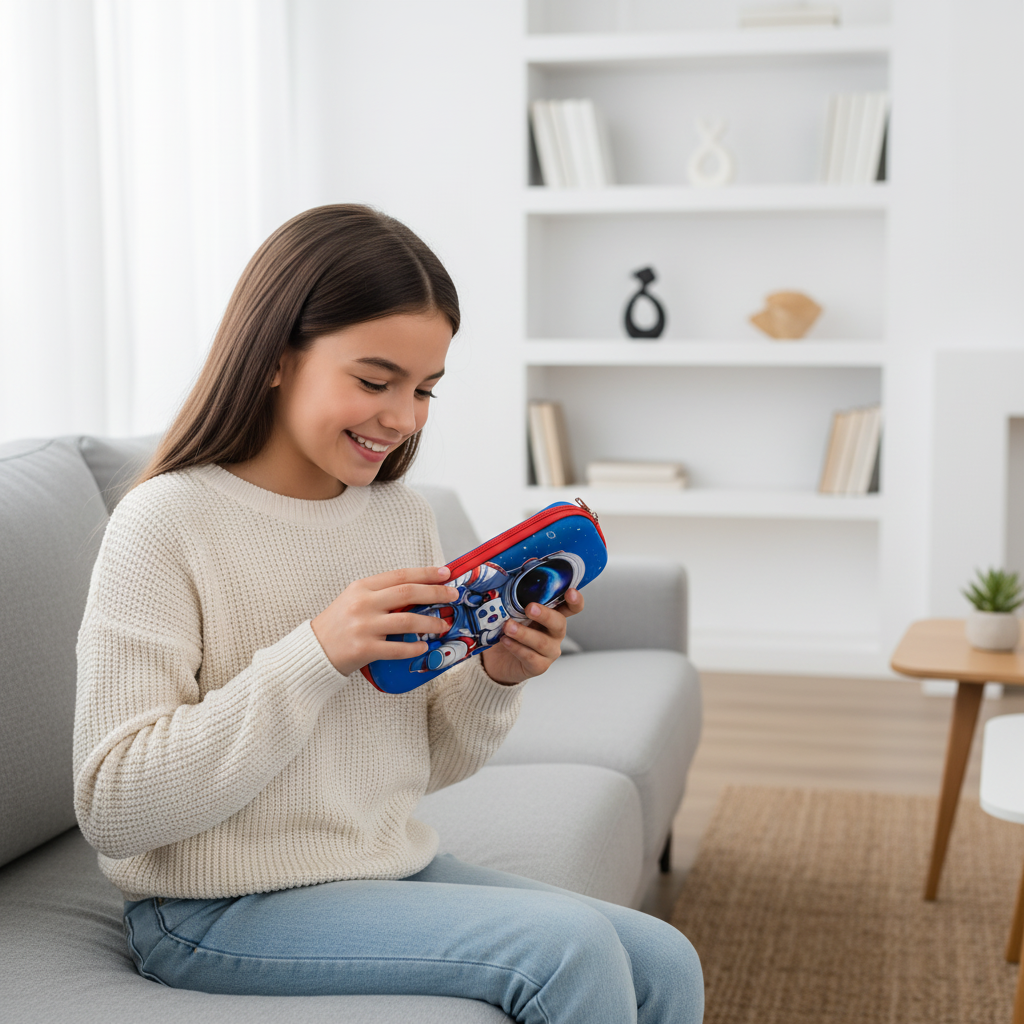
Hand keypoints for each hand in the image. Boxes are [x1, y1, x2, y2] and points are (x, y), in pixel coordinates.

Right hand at [311, 567, 458, 675]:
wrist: (313, 650)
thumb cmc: (339, 623)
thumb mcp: (355, 599)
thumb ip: (382, 594)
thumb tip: (419, 590)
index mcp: (362, 587)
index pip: (400, 575)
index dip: (426, 573)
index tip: (446, 573)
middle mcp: (363, 604)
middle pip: (408, 593)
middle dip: (435, 593)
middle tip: (453, 596)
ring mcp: (364, 626)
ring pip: (407, 620)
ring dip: (430, 622)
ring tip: (442, 625)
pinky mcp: (364, 649)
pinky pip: (397, 648)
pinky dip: (414, 648)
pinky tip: (424, 647)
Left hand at [481, 588, 584, 685]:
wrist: (499, 659)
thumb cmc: (509, 630)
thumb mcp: (513, 613)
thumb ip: (516, 601)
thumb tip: (504, 584)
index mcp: (553, 616)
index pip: (571, 608)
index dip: (575, 601)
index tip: (570, 592)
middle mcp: (555, 633)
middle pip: (559, 623)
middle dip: (545, 615)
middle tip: (529, 608)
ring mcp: (549, 651)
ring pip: (542, 642)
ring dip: (524, 633)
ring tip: (508, 626)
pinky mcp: (539, 666)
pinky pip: (530, 657)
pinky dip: (516, 647)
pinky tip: (505, 641)